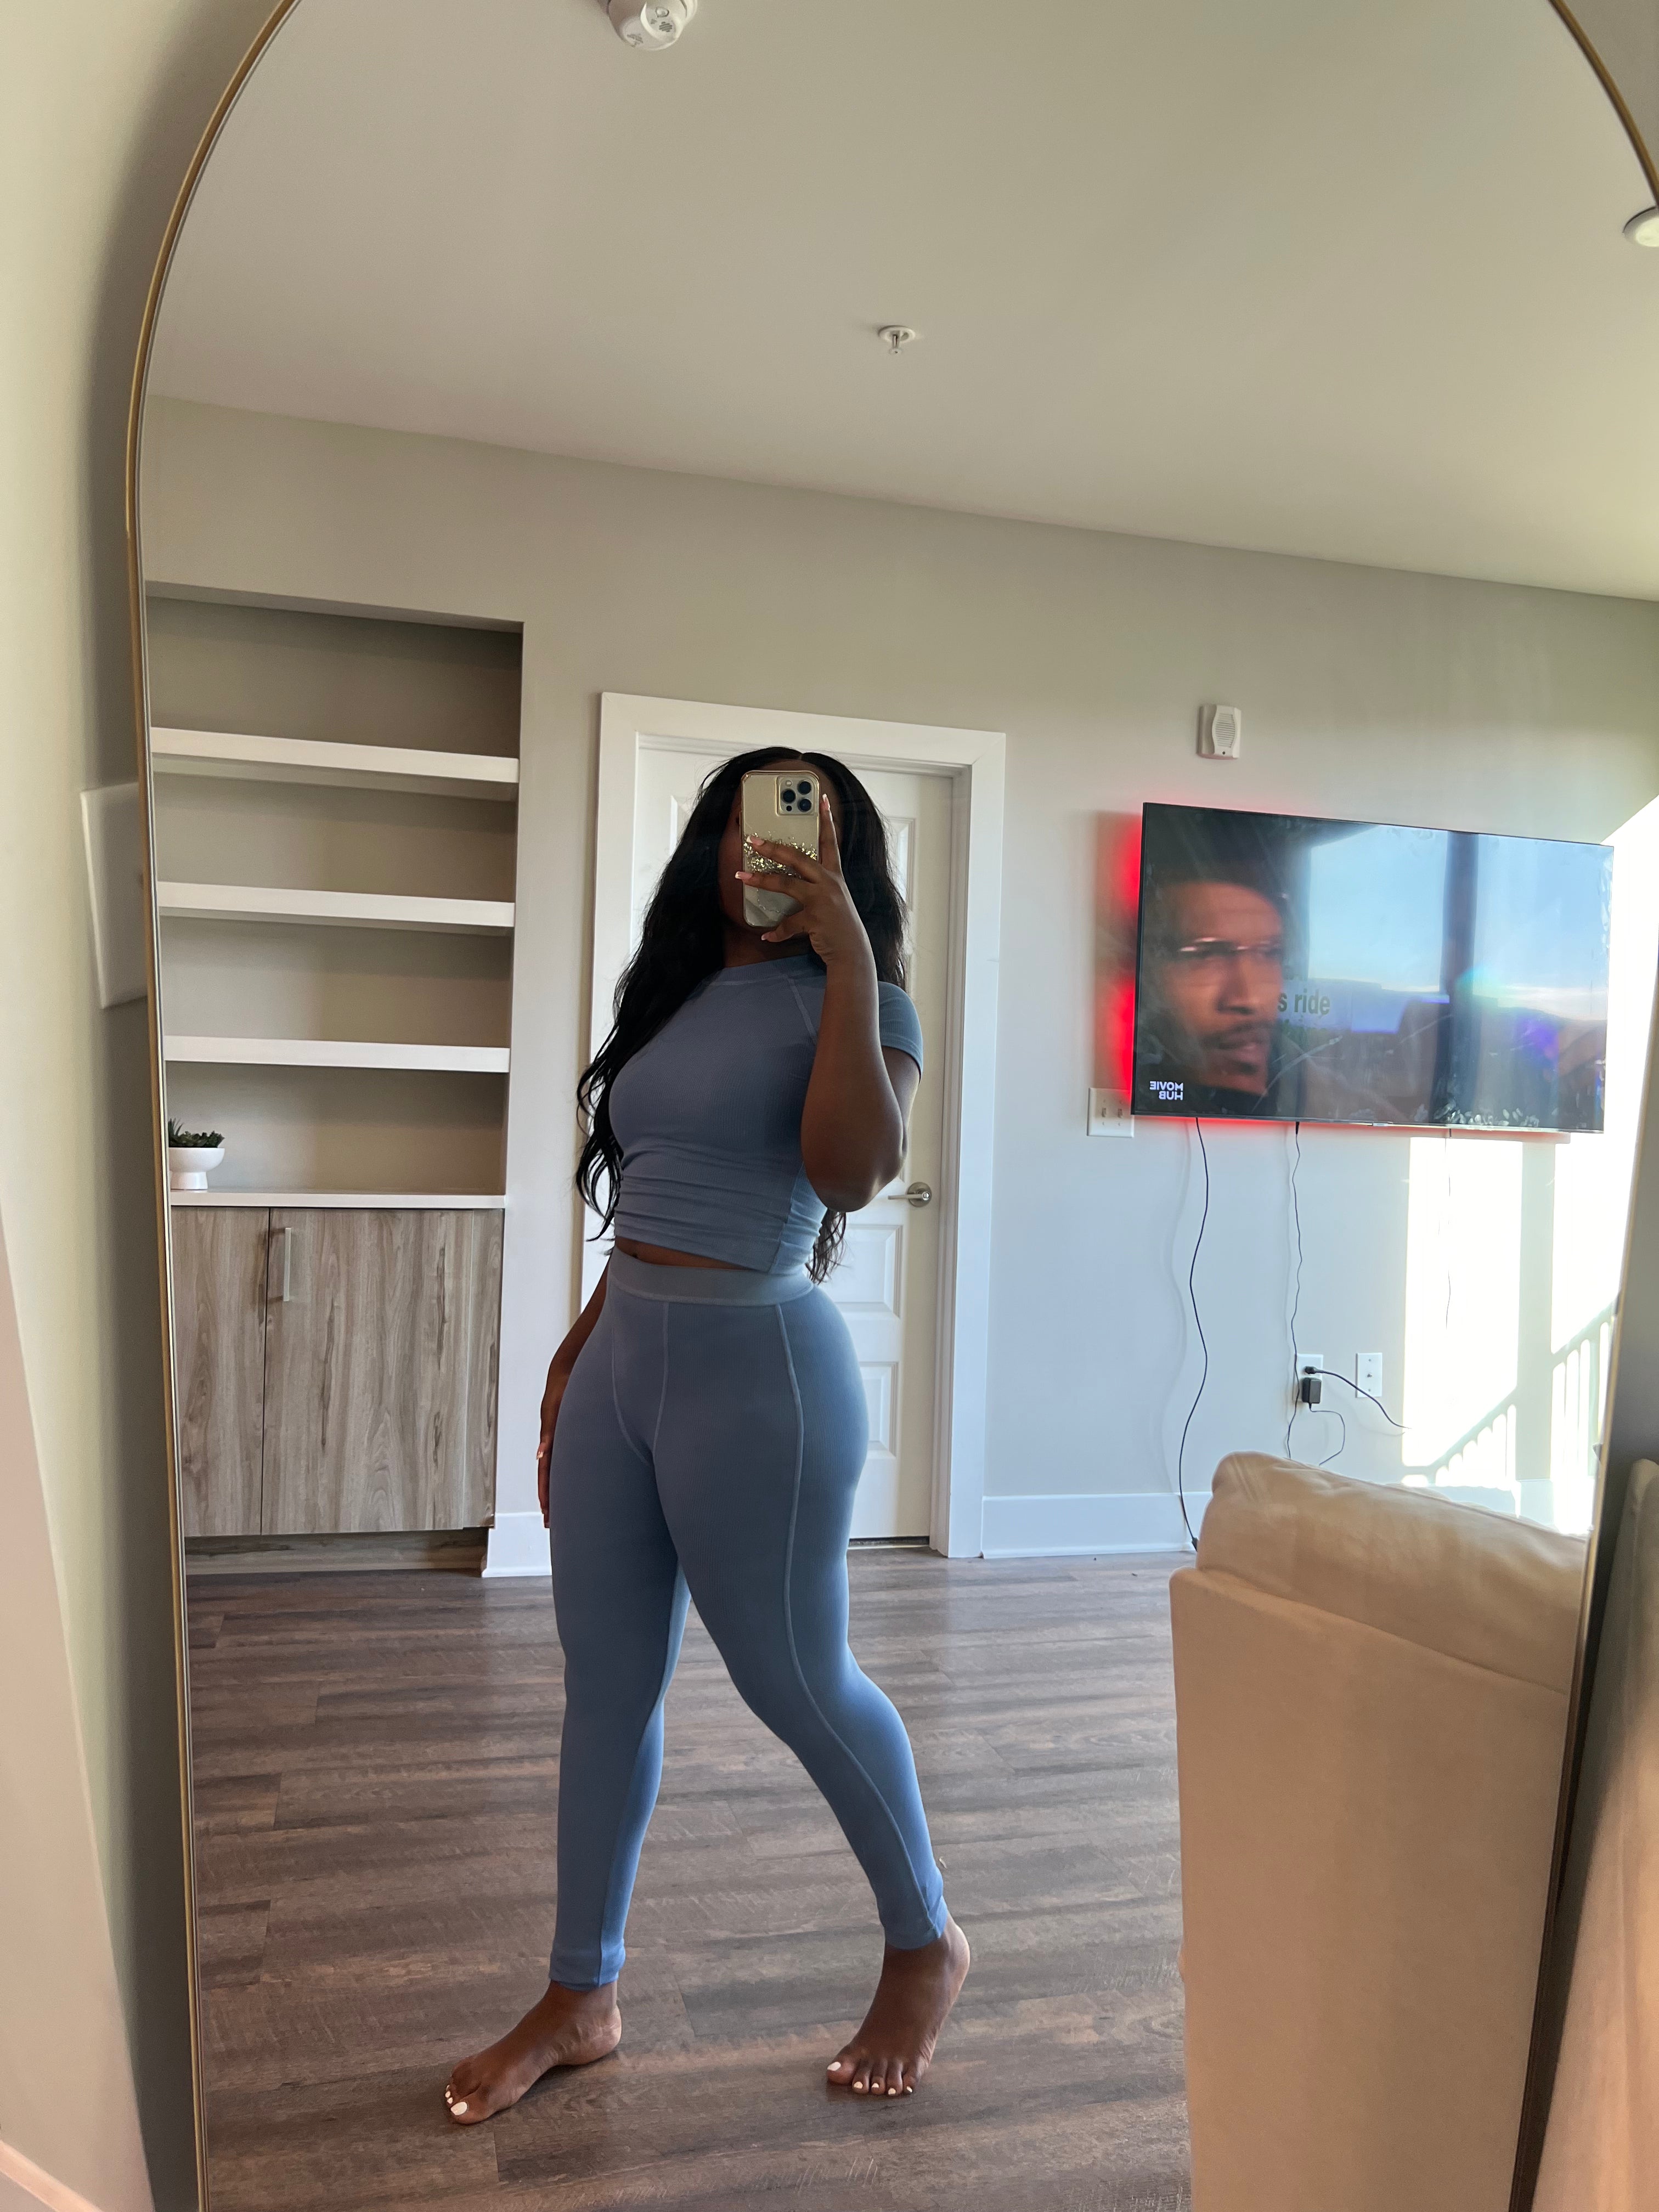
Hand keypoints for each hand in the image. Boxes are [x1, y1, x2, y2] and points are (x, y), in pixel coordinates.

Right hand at [537, 1360, 569, 1527]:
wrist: (567, 1372)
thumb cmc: (561, 1388)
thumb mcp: (554, 1409)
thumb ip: (548, 1431)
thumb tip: (540, 1454)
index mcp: (549, 1441)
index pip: (545, 1474)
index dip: (545, 1494)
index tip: (546, 1513)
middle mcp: (554, 1444)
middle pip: (550, 1478)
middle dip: (550, 1501)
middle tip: (550, 1523)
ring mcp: (561, 1442)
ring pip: (557, 1472)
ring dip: (556, 1491)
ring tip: (558, 1511)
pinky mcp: (569, 1436)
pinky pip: (565, 1460)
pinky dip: (563, 1476)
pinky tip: (572, 1486)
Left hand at [737, 796, 872, 969]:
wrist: (852, 951)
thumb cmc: (841, 925)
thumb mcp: (834, 899)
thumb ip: (818, 886)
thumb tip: (793, 879)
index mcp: (835, 876)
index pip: (830, 842)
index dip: (826, 820)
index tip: (820, 800)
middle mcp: (830, 883)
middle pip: (798, 858)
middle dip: (773, 848)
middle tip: (754, 840)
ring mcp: (822, 900)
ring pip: (786, 884)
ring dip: (761, 880)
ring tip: (741, 877)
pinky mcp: (815, 919)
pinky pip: (788, 923)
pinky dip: (776, 931)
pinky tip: (767, 935)